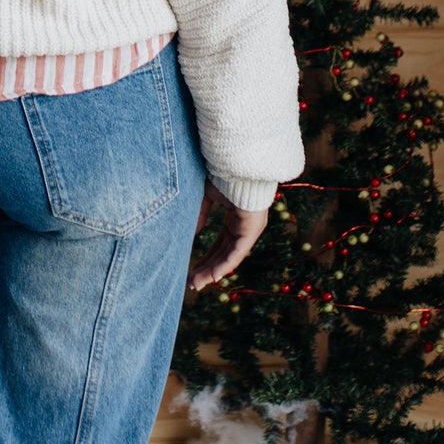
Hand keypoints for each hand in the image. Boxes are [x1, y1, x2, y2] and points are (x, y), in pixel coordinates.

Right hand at [188, 179, 270, 293]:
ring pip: (231, 255)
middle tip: (190, 283)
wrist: (234, 159)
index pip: (221, 243)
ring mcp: (251, 227)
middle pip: (224, 252)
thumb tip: (191, 233)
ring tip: (196, 284)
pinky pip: (238, 251)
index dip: (206, 257)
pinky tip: (212, 276)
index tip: (192, 270)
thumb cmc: (221, 171)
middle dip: (206, 268)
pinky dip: (225, 264)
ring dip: (213, 271)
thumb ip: (199, 214)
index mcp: (236, 216)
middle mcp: (245, 224)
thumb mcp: (205, 195)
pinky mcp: (253, 227)